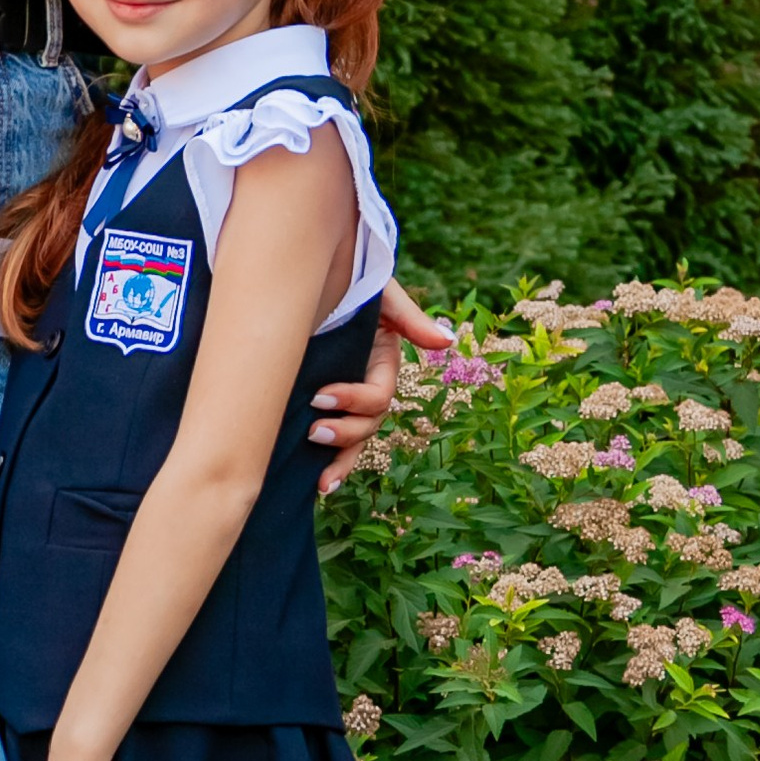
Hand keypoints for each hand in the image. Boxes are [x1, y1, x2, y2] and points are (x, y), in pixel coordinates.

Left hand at [310, 275, 452, 492]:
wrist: (317, 274)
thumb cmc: (353, 278)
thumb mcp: (382, 295)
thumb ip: (411, 319)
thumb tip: (446, 343)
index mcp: (383, 363)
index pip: (377, 396)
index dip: (354, 401)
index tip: (320, 397)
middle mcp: (367, 384)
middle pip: (368, 425)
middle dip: (344, 436)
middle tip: (313, 432)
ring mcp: (345, 396)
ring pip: (354, 441)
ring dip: (339, 460)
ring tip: (317, 477)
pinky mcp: (320, 404)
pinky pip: (332, 439)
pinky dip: (327, 464)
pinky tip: (314, 487)